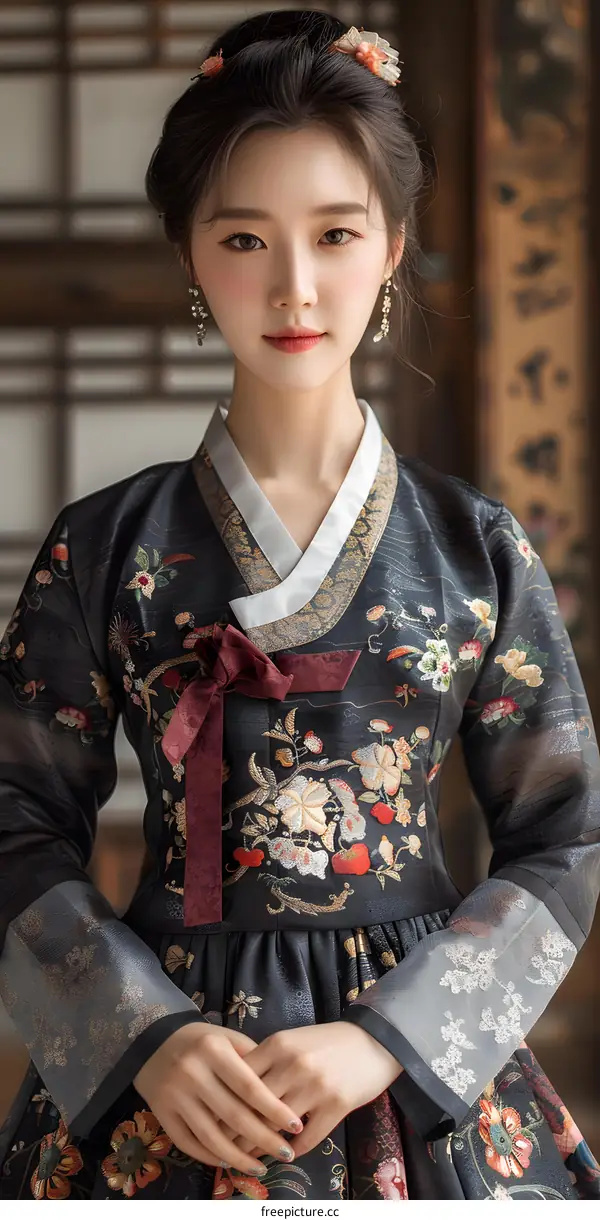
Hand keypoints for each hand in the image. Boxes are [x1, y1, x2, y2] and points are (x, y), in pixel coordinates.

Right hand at [133, 1022, 302, 1174]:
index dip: (274, 1110)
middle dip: (264, 1139)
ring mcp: (175, 1096)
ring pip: (211, 1136)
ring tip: (260, 1168)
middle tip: (286, 1153)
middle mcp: (193, 1073)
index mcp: (214, 1050)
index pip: (250, 1087)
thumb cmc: (200, 1040)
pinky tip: (229, 1163)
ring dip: (239, 1157)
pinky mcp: (161, 1114)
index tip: (296, 1126)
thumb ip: (253, 1058)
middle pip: (234, 1115)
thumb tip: (283, 1089)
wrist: (151, 1041)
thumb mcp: (226, 1038)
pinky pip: (189, 1143)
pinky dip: (210, 1157)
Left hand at [219, 1021, 402, 1160]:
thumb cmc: (328, 1041)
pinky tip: (286, 1154)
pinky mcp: (336, 1106)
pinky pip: (306, 1138)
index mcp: (278, 1044)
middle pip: (253, 1107)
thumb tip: (234, 1090)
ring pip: (276, 1126)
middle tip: (223, 1148)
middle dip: (235, 1132)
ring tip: (248, 1158)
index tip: (212, 1119)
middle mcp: (293, 1064)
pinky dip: (292, 1150)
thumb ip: (266, 1061)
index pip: (239, 1080)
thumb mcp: (293, 1041)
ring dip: (260, 1146)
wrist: (375, 1040)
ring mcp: (315, 1086)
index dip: (224, 1103)